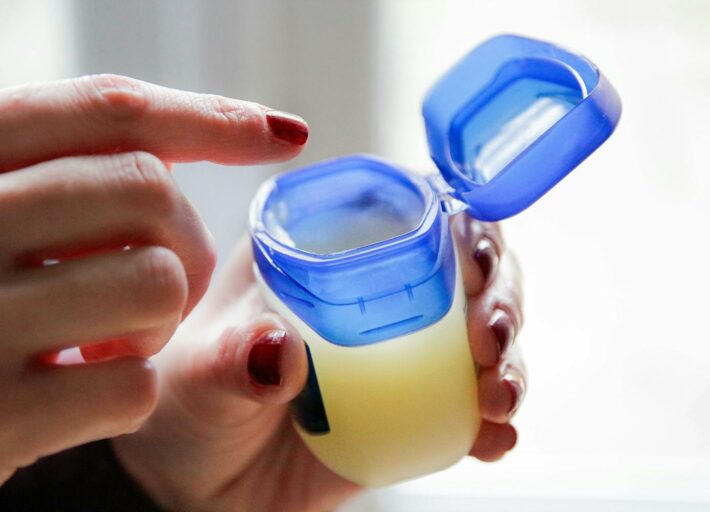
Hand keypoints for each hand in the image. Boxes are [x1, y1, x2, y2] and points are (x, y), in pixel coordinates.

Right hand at [0, 75, 307, 483]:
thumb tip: (285, 133)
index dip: (205, 115)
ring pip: (156, 280)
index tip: (286, 135)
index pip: (104, 110)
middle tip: (161, 284)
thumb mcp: (28, 221)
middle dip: (186, 241)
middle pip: (146, 189)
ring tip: (114, 339)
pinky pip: (138, 383)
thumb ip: (112, 173)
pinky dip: (136, 392)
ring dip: (162, 320)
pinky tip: (88, 391)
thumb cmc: (11, 309)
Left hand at [113, 214, 525, 510]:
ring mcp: (400, 350)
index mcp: (324, 251)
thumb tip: (284, 353)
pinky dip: (495, 418)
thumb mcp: (201, 373)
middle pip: (467, 267)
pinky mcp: (413, 405)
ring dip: (509, 356)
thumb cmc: (189, 404)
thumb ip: (235, 360)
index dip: (459, 219)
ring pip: (483, 331)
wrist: (199, 485)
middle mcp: (373, 292)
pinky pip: (471, 404)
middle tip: (491, 335)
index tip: (476, 257)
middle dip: (499, 292)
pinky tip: (495, 436)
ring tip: (498, 395)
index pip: (408, 210)